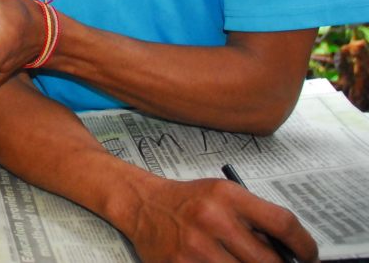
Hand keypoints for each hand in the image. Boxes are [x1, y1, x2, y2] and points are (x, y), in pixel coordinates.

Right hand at [121, 176, 317, 262]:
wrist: (142, 205)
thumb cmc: (189, 202)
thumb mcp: (223, 195)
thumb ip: (254, 219)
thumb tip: (290, 253)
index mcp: (227, 196)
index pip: (282, 223)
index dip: (305, 245)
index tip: (308, 256)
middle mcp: (212, 220)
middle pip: (268, 260)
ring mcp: (195, 248)